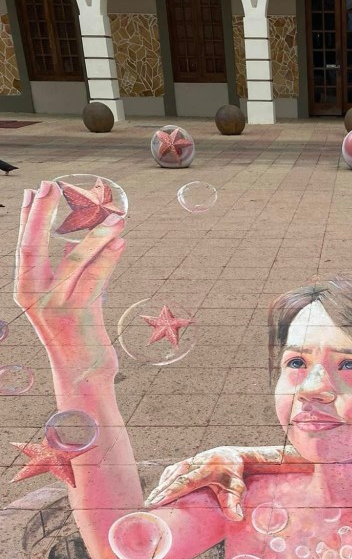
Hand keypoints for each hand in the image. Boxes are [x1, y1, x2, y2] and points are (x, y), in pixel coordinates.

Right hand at [15, 182, 124, 379]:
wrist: (81, 374)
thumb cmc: (75, 335)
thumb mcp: (65, 300)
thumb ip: (65, 274)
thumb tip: (70, 245)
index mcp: (25, 289)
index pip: (23, 246)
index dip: (29, 217)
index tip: (34, 190)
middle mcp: (34, 296)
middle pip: (33, 246)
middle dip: (41, 213)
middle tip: (51, 184)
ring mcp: (55, 306)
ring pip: (74, 262)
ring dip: (96, 236)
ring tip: (115, 217)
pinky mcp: (79, 315)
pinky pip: (95, 280)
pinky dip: (109, 258)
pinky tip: (120, 242)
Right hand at [145, 445, 311, 519]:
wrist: (230, 457)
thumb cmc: (233, 476)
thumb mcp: (237, 488)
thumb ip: (234, 502)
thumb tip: (237, 518)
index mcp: (206, 469)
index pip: (186, 482)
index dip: (172, 491)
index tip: (159, 501)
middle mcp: (193, 464)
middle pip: (173, 479)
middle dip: (160, 492)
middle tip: (148, 506)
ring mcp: (186, 463)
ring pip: (169, 476)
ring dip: (158, 489)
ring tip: (149, 504)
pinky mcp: (182, 465)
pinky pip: (169, 475)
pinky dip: (162, 484)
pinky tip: (157, 495)